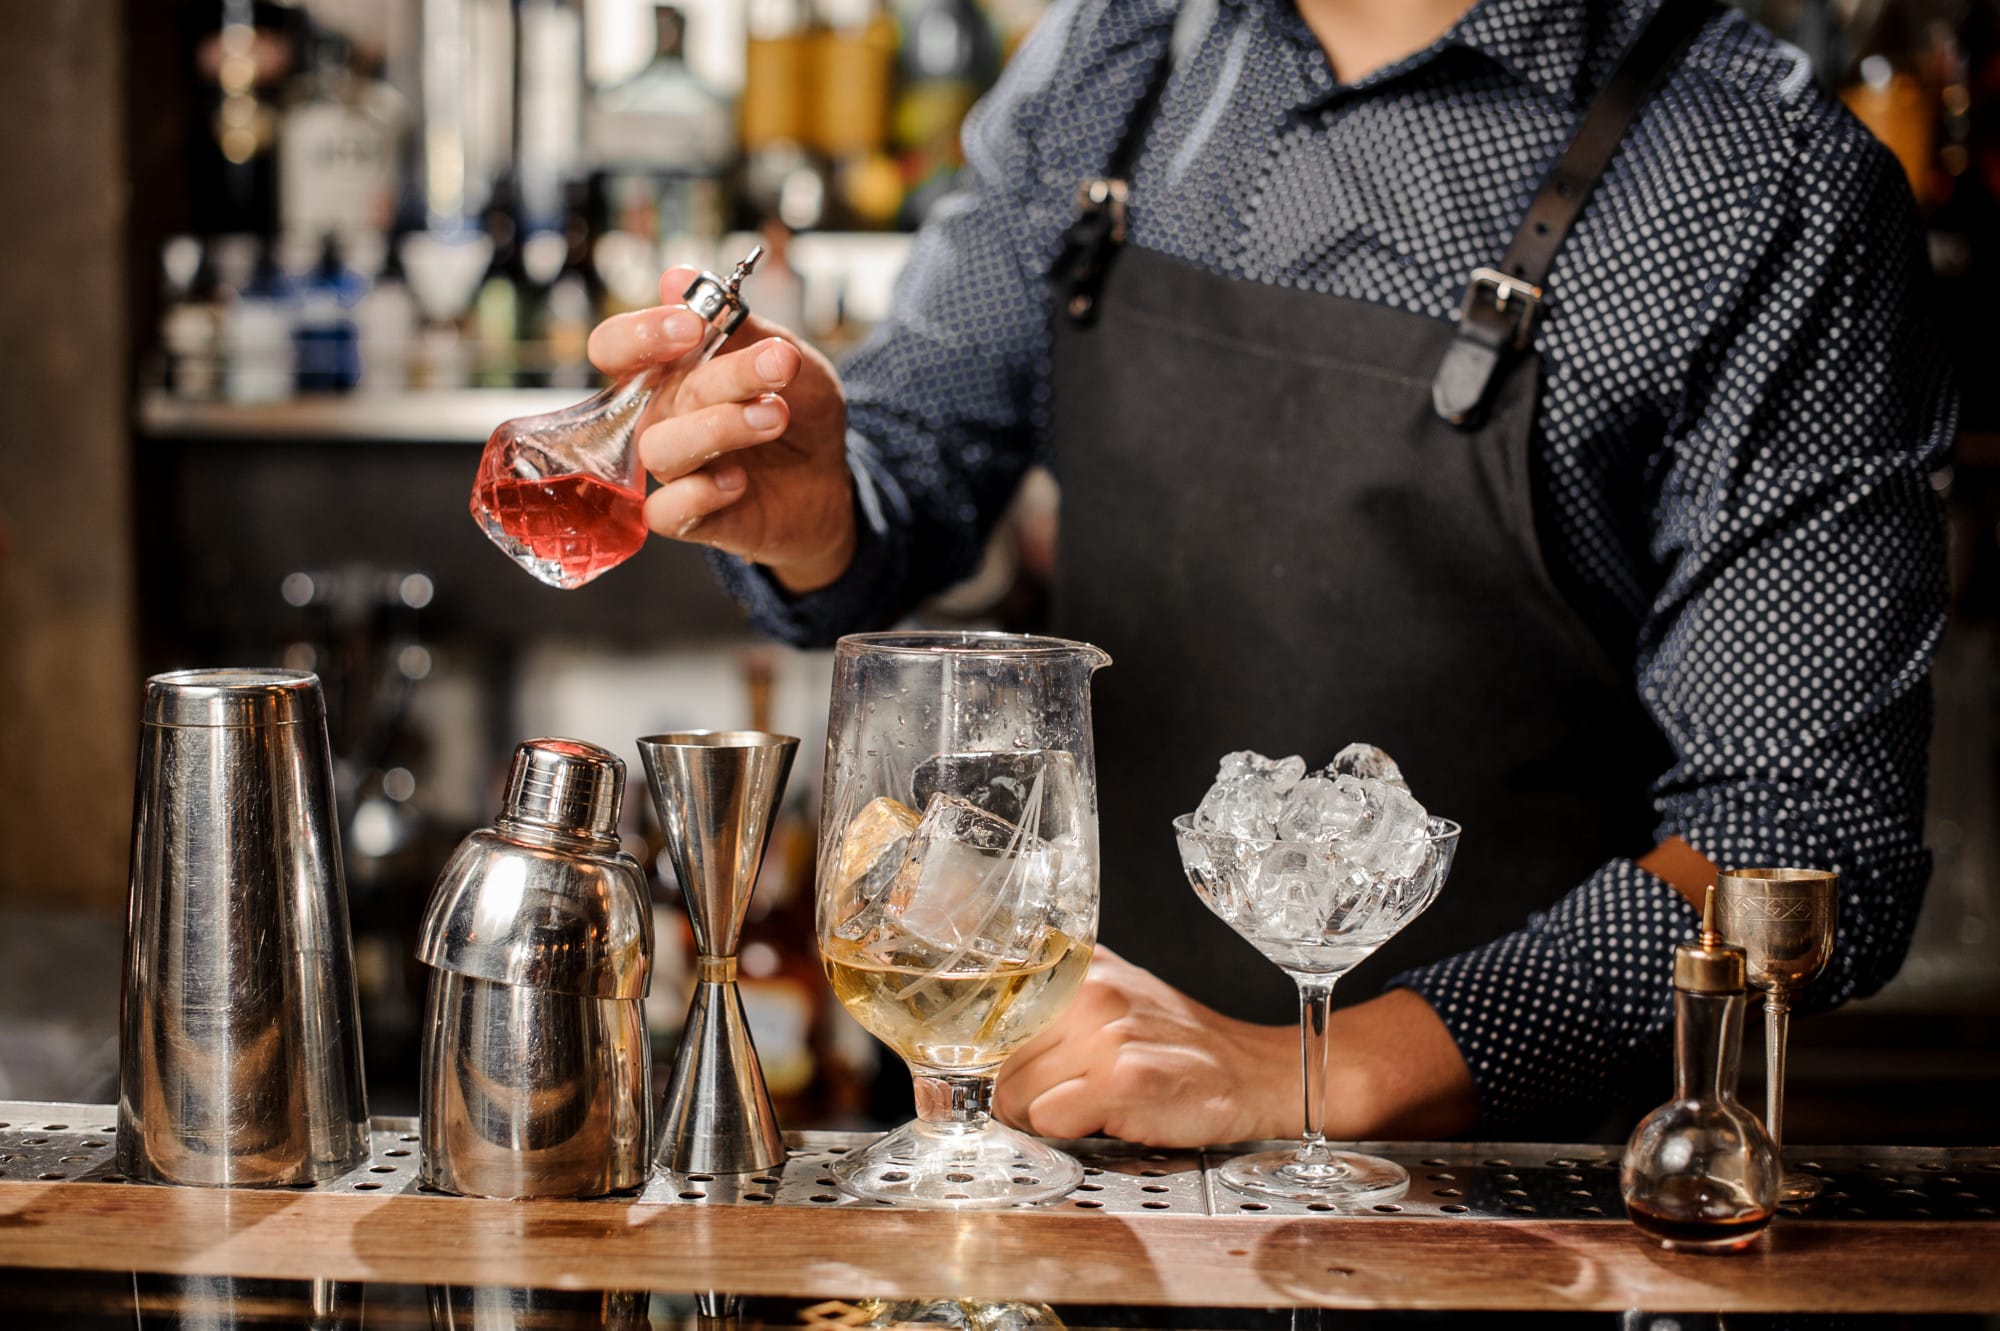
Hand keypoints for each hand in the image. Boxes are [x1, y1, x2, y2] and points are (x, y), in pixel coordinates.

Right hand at [586, 266, 855, 593]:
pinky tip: (739, 482)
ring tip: (776, 415)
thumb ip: (739, 324)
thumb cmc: (800, 411)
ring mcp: (673, 469)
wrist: (833, 476)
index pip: (615, 348)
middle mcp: (659, 418)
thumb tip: (678, 276)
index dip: (641, 334)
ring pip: (660, 449)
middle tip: (779, 366)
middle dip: (724, 376)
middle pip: (656, 395)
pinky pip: (664, 512)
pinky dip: (700, 494)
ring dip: (722, 427)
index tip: (693, 323)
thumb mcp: (786, 358)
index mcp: (669, 372)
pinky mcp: (691, 517)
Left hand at [994, 946, 1295, 1146]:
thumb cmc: (1178, 1043)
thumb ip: (1055, 995)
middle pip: (997, 1056)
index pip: (989, 1007)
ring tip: (1078, 1107)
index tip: (982, 1070)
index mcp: (1079, 964)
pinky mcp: (1122, 1082)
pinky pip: (1048, 1117)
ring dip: (1035, 1113)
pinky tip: (1098, 1118)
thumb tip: (981, 1029)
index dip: (982, 1049)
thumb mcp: (1114, 993)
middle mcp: (1089, 991)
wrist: (1249, 1071)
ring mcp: (1106, 1036)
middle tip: (1048, 1099)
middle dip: (1010, 1089)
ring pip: (1014, 1091)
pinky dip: (1063, 1130)